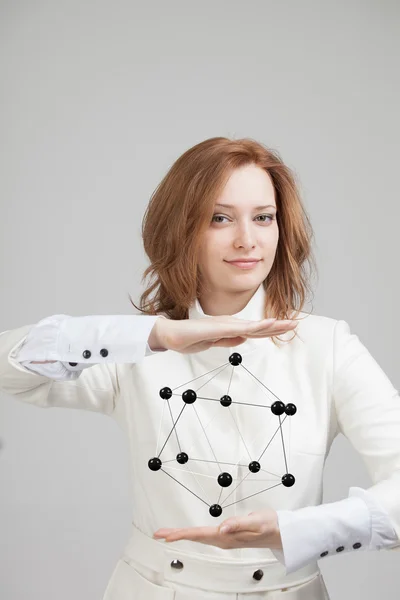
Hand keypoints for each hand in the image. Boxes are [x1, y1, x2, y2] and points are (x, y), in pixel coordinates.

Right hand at [149, 315, 297, 353]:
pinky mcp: (221, 326)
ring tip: (290, 324)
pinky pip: (243, 327)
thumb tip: (244, 339)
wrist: (170, 334)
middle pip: (259, 327)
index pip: (255, 330)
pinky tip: (269, 325)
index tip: (286, 328)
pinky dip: (258, 326)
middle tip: (296, 323)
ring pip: (255, 325)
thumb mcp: (212, 342)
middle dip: (278, 326)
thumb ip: (227, 340)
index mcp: (229, 328)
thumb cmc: (187, 338)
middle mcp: (231, 324)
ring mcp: (226, 324)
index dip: (271, 329)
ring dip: (274, 325)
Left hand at [153, 509, 282, 549]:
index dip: (181, 534)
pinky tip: (190, 533)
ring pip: (198, 536)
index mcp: (227, 536)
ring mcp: (225, 538)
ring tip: (168, 533)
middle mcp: (223, 539)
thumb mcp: (256, 522)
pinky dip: (193, 533)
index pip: (199, 534)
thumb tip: (221, 528)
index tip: (166, 535)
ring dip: (183, 534)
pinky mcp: (227, 535)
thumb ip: (238, 524)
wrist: (280, 531)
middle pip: (195, 537)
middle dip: (176, 535)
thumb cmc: (269, 525)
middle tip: (158, 533)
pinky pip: (205, 535)